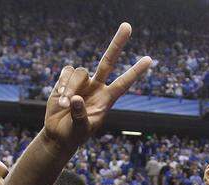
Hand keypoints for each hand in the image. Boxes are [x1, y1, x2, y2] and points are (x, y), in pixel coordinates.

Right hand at [39, 23, 152, 152]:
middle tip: (127, 25)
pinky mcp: (67, 80)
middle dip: (117, 43)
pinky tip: (60, 98)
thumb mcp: (80, 129)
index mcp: (107, 99)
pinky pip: (66, 72)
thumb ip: (80, 115)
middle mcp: (97, 86)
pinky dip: (63, 83)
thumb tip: (77, 98)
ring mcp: (83, 82)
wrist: (59, 134)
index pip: (124, 83)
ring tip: (65, 105)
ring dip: (70, 88)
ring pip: (80, 72)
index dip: (135, 71)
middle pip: (108, 60)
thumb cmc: (74, 134)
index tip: (149, 59)